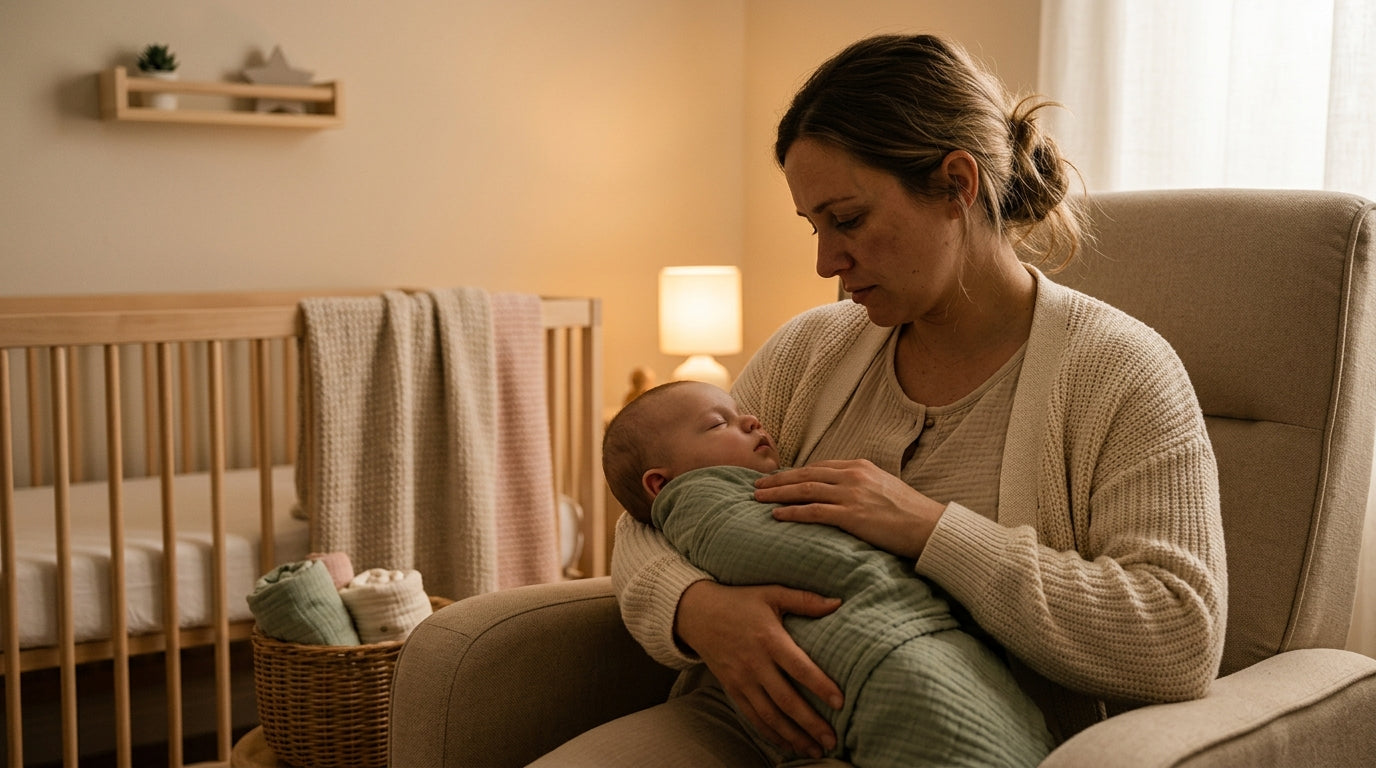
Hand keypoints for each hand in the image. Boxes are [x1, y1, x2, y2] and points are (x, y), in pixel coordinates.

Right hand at [675, 580, 842, 757]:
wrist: (696, 613)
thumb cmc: (739, 601)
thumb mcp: (771, 593)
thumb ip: (805, 600)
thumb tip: (838, 602)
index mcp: (769, 639)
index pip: (798, 667)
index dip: (820, 686)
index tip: (840, 703)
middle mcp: (755, 663)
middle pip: (786, 699)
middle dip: (810, 723)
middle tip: (832, 740)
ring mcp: (742, 679)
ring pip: (769, 715)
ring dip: (793, 735)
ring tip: (815, 750)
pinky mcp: (732, 689)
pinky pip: (752, 716)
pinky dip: (770, 733)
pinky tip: (788, 745)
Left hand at [753, 459, 943, 558]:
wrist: (929, 526)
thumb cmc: (910, 512)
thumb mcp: (883, 488)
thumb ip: (861, 486)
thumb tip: (843, 495)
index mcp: (859, 467)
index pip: (818, 467)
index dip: (794, 473)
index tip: (777, 478)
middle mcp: (852, 476)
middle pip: (805, 475)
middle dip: (778, 480)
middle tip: (757, 486)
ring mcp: (851, 494)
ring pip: (804, 490)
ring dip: (778, 494)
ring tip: (758, 498)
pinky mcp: (852, 515)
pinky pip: (814, 512)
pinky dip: (792, 512)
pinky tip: (776, 516)